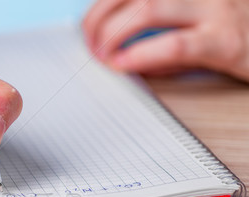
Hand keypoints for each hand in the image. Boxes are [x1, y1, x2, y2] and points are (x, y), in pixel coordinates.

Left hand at [83, 0, 248, 81]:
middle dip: (99, 17)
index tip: (90, 24)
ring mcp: (218, 7)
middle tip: (91, 43)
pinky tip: (124, 64)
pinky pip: (175, 45)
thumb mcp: (200, 13)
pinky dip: (140, 55)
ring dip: (113, 33)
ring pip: (148, 8)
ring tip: (102, 54)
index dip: (104, 3)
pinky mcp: (227, 41)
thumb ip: (165, 19)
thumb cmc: (241, 26)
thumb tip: (119, 38)